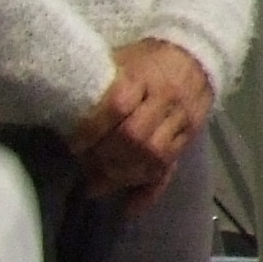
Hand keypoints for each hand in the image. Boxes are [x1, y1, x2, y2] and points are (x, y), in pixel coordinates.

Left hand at [70, 39, 213, 200]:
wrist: (198, 55)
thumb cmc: (148, 58)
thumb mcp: (122, 59)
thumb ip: (101, 82)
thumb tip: (64, 109)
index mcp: (144, 76)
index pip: (117, 106)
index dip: (93, 129)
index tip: (73, 144)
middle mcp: (166, 99)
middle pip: (135, 136)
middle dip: (105, 157)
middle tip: (83, 168)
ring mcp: (182, 120)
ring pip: (154, 155)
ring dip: (123, 174)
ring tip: (98, 185)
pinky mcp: (189, 137)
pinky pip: (170, 167)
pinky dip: (150, 190)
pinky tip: (130, 206)